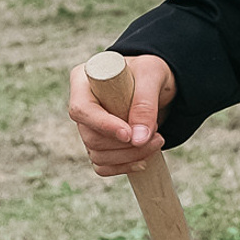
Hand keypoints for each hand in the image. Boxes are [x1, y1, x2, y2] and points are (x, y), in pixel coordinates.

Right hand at [68, 55, 176, 177]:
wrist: (156, 84)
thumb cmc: (149, 71)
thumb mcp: (152, 75)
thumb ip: (145, 103)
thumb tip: (138, 139)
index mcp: (83, 81)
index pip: (81, 110)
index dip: (103, 126)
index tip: (129, 135)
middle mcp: (81, 106)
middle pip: (91, 138)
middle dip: (125, 145)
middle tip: (158, 136)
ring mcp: (88, 127)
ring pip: (97, 155)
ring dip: (129, 156)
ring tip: (157, 141)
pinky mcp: (99, 143)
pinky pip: (102, 165)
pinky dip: (123, 167)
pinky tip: (143, 161)